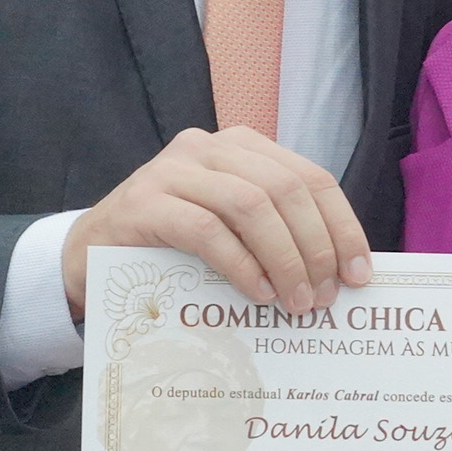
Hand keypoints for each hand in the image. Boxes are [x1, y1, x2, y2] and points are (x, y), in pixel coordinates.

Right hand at [63, 127, 370, 318]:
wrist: (90, 254)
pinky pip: (207, 230)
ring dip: (283, 259)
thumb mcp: (231, 230)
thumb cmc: (172, 247)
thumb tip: (341, 273)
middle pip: (286, 189)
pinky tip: (258, 293)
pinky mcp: (145, 202)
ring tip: (296, 303)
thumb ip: (276, 233)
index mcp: (241, 147)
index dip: (342, 226)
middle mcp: (209, 148)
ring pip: (251, 205)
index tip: (361, 273)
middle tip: (325, 297)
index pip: (310, 178)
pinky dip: (241, 265)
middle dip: (315, 247)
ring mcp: (173, 170)